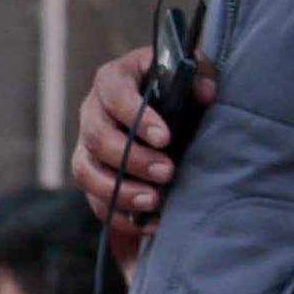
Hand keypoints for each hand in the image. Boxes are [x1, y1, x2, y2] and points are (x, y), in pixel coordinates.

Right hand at [69, 49, 210, 244]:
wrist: (160, 102)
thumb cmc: (173, 83)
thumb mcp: (188, 71)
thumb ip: (199, 76)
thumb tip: (206, 94)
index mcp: (112, 79)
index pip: (115, 95)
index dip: (137, 118)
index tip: (166, 138)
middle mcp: (92, 112)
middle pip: (97, 138)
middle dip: (132, 160)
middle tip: (167, 172)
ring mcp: (86, 146)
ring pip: (86, 173)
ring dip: (119, 191)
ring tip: (154, 201)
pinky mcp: (92, 176)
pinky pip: (94, 201)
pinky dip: (120, 216)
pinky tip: (151, 222)